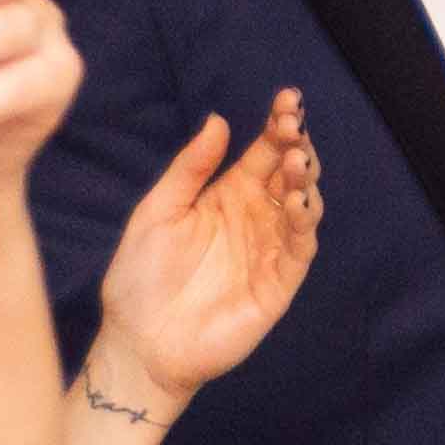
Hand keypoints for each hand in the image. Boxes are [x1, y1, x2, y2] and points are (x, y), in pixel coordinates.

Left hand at [90, 91, 324, 407]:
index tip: (288, 101)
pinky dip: (304, 222)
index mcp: (226, 195)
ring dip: (305, 181)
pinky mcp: (279, 282)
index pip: (263, 153)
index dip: (279, 126)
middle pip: (288, 173)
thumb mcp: (157, 212)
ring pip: (301, 205)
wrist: (139, 343)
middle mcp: (255, 217)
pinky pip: (300, 247)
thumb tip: (219, 121)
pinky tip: (297, 201)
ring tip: (296, 161)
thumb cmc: (140, 278)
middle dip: (298, 146)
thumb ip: (190, 169)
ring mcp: (270, 248)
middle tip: (294, 125)